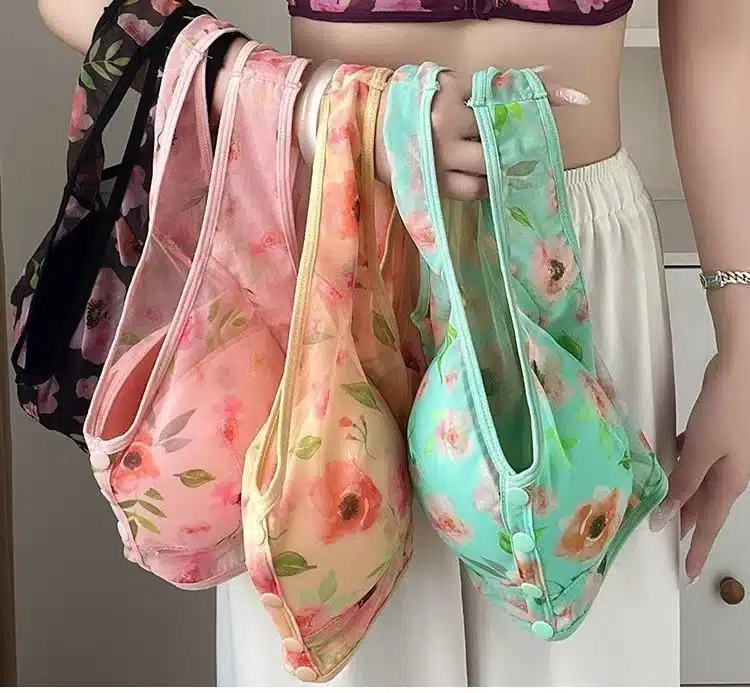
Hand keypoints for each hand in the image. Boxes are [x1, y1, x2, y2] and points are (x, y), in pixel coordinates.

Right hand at [375, 67, 590, 200]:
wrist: (365, 132)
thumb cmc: (411, 106)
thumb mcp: (446, 85)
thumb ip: (485, 86)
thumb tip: (542, 72)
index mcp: (451, 91)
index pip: (505, 91)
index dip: (543, 94)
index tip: (579, 101)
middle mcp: (447, 123)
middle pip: (502, 134)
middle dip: (522, 140)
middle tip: (537, 144)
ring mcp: (440, 156)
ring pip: (490, 166)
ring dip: (504, 166)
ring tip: (508, 165)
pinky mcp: (433, 182)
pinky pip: (472, 189)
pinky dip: (484, 186)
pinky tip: (484, 179)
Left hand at [650, 352, 749, 581]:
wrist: (739, 373)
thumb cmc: (722, 413)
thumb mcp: (700, 452)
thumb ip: (683, 483)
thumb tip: (668, 515)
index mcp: (729, 483)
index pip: (709, 526)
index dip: (697, 550)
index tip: (687, 574)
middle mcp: (728, 473)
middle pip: (702, 506)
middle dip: (685, 524)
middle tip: (664, 539)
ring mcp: (723, 454)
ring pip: (696, 482)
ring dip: (678, 493)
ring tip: (659, 506)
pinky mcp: (714, 435)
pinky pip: (694, 458)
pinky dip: (680, 463)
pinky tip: (665, 459)